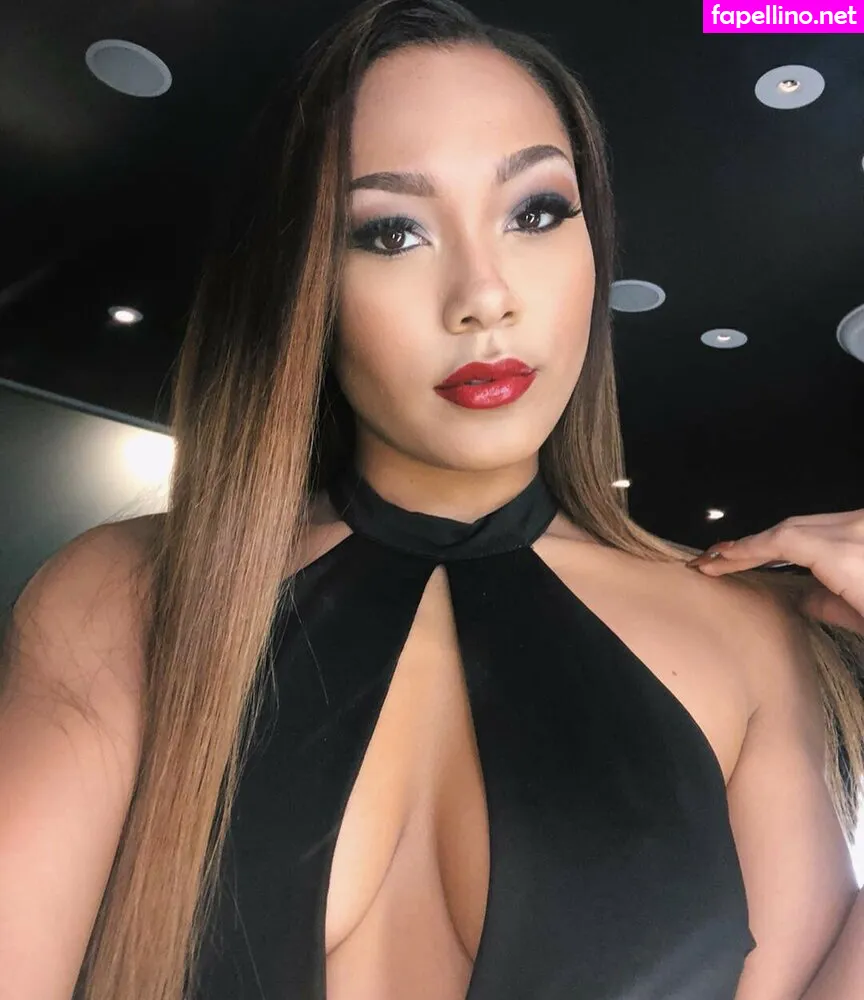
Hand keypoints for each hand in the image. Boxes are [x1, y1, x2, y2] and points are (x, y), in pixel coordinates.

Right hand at [687, 509, 863, 632]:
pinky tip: (793, 551)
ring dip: (775, 539)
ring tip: (744, 555)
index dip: (743, 550)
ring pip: (809, 522)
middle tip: (716, 558)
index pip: (783, 542)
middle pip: (790, 527)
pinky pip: (830, 525)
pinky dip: (806, 536)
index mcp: (847, 553)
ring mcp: (863, 522)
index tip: (713, 560)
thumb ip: (831, 607)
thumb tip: (805, 599)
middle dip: (750, 543)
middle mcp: (856, 527)